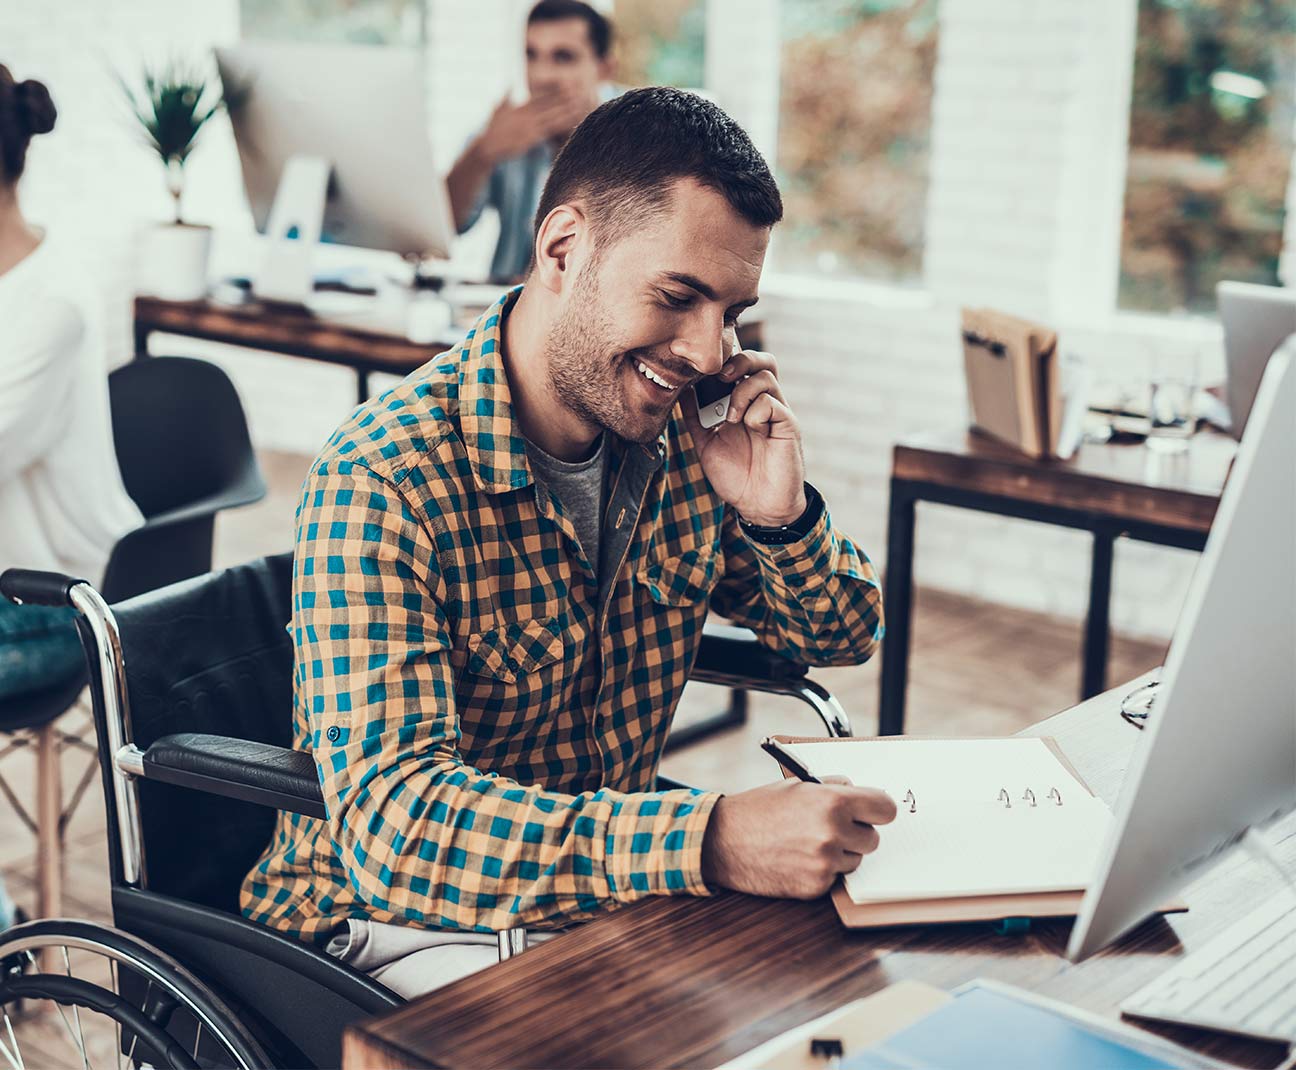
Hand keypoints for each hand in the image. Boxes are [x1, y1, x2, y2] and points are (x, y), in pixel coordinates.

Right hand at [477, 91, 590, 161]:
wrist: (488, 147)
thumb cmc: (492, 130)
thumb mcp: (497, 109)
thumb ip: (505, 95)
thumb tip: (509, 83)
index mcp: (520, 107)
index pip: (541, 95)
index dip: (555, 89)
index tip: (566, 83)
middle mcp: (527, 115)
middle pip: (550, 103)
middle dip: (565, 95)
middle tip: (580, 88)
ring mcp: (530, 126)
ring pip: (553, 115)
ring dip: (567, 109)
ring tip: (580, 102)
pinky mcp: (532, 138)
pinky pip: (550, 130)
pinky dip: (561, 125)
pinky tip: (572, 122)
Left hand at [681, 345, 806, 525]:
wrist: (758, 506)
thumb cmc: (736, 477)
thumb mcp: (706, 443)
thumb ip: (695, 418)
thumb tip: (682, 390)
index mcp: (746, 405)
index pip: (742, 367)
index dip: (726, 361)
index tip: (702, 372)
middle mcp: (763, 404)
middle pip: (762, 361)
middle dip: (739, 360)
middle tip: (721, 377)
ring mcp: (777, 414)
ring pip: (766, 376)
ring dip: (742, 392)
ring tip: (730, 417)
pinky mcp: (788, 426)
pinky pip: (772, 403)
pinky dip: (755, 411)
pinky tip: (749, 428)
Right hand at [701, 778, 896, 897]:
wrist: (724, 840)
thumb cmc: (759, 809)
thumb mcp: (798, 786)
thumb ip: (834, 788)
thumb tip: (861, 794)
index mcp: (833, 802)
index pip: (886, 809)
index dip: (878, 810)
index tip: (873, 813)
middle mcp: (833, 833)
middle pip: (873, 839)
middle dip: (856, 833)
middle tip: (831, 828)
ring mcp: (825, 863)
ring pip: (855, 860)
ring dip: (840, 854)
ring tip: (808, 843)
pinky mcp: (816, 887)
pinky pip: (835, 878)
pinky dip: (822, 871)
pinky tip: (798, 859)